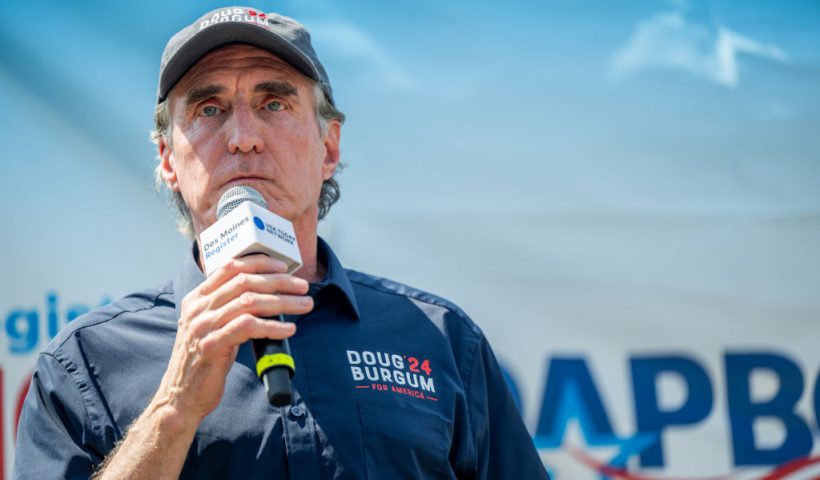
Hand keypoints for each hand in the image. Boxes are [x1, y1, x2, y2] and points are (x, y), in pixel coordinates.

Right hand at [152, 254, 311, 424]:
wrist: (181, 396)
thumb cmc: (203, 361)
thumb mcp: (210, 327)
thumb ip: (228, 308)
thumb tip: (267, 296)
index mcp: (197, 299)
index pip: (230, 267)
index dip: (259, 263)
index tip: (283, 267)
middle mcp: (198, 308)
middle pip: (245, 282)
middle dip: (279, 282)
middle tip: (303, 287)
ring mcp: (203, 326)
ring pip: (250, 302)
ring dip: (283, 302)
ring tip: (304, 305)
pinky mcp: (212, 346)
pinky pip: (248, 327)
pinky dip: (273, 326)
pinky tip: (289, 329)